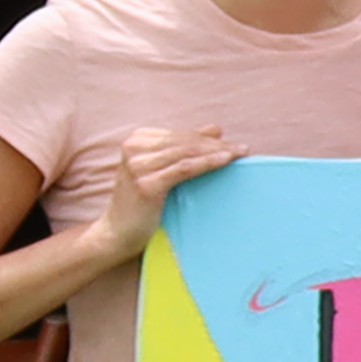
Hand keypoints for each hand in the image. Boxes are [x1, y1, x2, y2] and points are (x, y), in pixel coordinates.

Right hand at [95, 125, 237, 254]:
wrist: (117, 232)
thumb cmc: (140, 202)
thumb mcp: (160, 170)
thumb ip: (183, 148)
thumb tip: (215, 129)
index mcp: (136, 140)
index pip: (180, 135)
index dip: (208, 138)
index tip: (233, 143)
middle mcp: (134, 148)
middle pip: (185, 142)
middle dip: (217, 144)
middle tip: (243, 149)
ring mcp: (138, 165)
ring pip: (187, 153)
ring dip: (217, 152)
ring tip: (240, 154)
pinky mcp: (146, 183)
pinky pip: (184, 168)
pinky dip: (207, 163)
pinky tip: (225, 161)